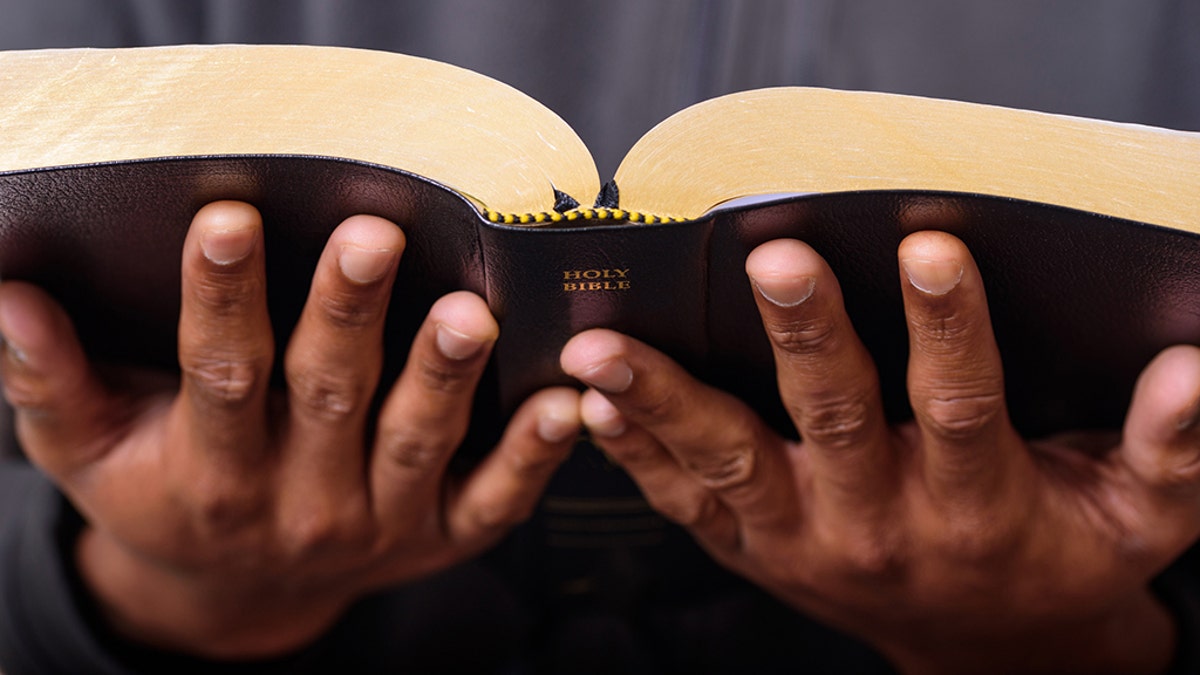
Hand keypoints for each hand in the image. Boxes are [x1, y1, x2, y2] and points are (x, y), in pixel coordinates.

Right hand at [0, 201, 579, 658]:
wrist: (236, 593)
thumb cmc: (165, 496)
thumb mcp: (90, 450)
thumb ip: (52, 380)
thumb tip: (11, 296)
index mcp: (212, 474)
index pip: (218, 375)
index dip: (219, 298)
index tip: (226, 221)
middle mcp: (300, 500)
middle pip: (327, 396)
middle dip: (347, 313)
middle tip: (372, 237)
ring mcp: (381, 522)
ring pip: (417, 442)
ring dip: (444, 376)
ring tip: (469, 313)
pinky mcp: (443, 535)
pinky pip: (494, 500)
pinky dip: (530, 456)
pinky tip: (561, 405)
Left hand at [560, 231, 1199, 673]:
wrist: (989, 651)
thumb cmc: (1059, 558)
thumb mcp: (1138, 519)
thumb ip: (1170, 451)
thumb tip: (1192, 373)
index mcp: (976, 504)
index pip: (962, 407)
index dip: (948, 329)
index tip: (931, 249)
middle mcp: (877, 523)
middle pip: (834, 421)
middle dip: (807, 338)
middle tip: (777, 262)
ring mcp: (800, 540)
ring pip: (727, 463)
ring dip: (664, 401)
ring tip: (605, 350)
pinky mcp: (751, 549)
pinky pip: (683, 504)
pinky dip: (635, 456)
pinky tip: (590, 406)